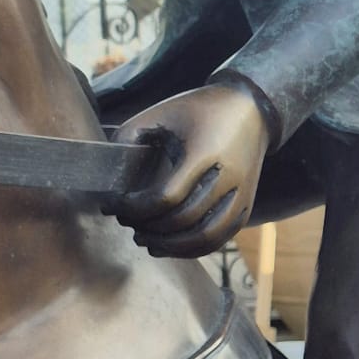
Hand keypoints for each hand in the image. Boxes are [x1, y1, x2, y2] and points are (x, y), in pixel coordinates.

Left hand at [112, 79, 273, 257]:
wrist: (249, 110)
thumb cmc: (198, 110)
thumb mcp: (160, 114)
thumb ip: (130, 137)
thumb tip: (109, 171)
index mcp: (204, 152)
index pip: (165, 196)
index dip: (134, 208)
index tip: (112, 205)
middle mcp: (227, 177)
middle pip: (183, 220)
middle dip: (148, 227)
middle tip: (124, 222)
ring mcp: (241, 195)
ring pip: (206, 237)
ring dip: (171, 246)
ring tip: (144, 240)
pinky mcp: (246, 206)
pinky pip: (221, 239)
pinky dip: (193, 249)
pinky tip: (169, 246)